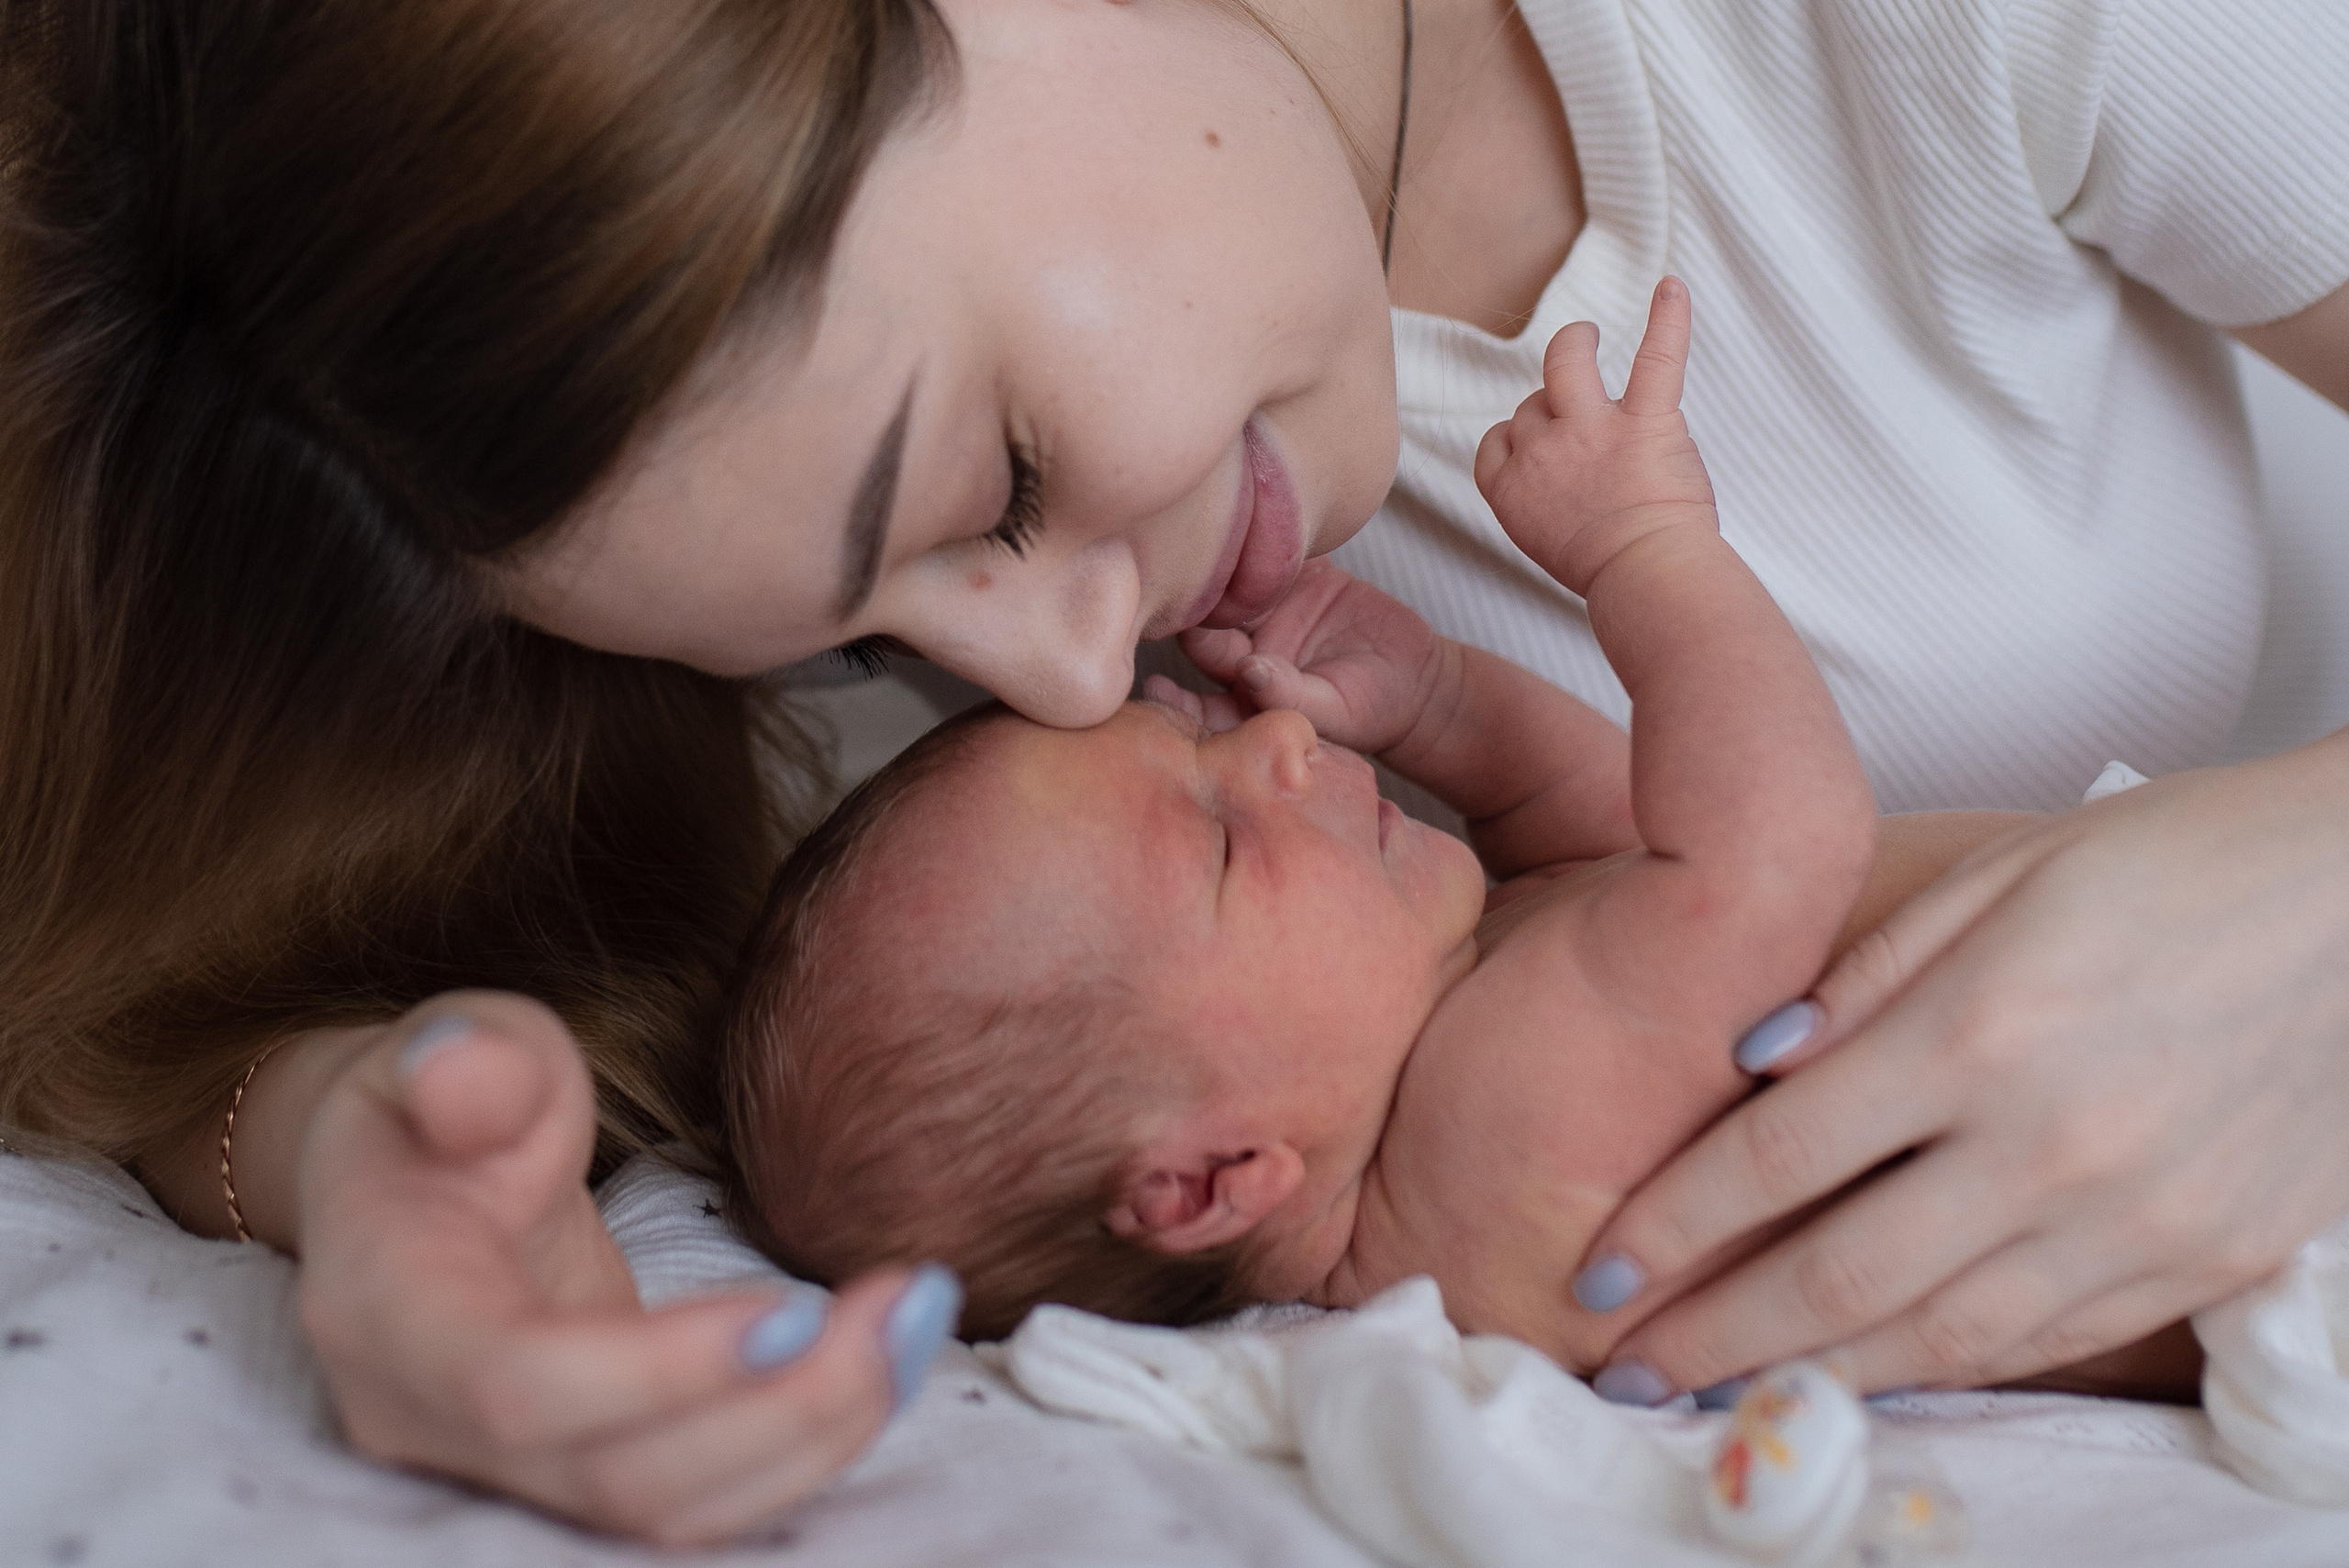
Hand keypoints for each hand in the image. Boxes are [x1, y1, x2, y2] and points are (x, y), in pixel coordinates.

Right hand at [294, 994, 941, 1543]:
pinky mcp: (583, 1473)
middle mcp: (432, 1421)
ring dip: (818, 1430)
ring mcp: (506, 1468)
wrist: (417, 1185)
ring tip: (918, 1319)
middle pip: (619, 1477)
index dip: (656, 1372)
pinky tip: (887, 1358)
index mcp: (388, 1311)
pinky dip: (808, 1441)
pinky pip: (702, 1497)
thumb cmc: (446, 1105)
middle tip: (908, 1301)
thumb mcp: (460, 1045)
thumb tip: (460, 1076)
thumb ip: (470, 1059)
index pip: (518, 1386)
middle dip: (784, 1405)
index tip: (791, 1310)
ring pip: (671, 1509)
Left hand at [1166, 558, 1453, 755]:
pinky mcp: (1301, 578)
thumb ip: (1289, 696)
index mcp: (1243, 691)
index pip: (1198, 692)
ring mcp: (1270, 610)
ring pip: (1235, 585)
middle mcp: (1245, 649)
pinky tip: (1257, 518)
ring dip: (1223, 567)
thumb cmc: (1371, 712)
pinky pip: (1279, 553)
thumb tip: (1249, 673)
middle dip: (1194, 614)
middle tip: (1185, 600)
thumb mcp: (1334, 712)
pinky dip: (1270, 537)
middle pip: (1206, 628)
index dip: (1173, 692)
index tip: (1155, 685)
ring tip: (1210, 547)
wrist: (1416, 682)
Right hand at [1473, 277, 1716, 595]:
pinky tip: (1671, 288)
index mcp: (1511, 491)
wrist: (1647, 578)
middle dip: (1549, 408)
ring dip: (1574, 343)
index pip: (1496, 442)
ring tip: (1588, 337)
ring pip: (1566, 360)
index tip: (1537, 446)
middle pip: (1531, 407)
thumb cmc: (1607, 573)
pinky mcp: (1646, 420)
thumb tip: (1563, 483)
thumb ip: (1543, 501)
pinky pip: (1656, 357)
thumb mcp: (1544, 543)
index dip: (1516, 438)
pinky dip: (1668, 319)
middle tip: (1578, 419)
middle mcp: (1543, 452)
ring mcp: (1592, 430)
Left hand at [1570, 737, 2348, 1398]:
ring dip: (1813, 1378)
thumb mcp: (1992, 878)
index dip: (1671, 1226)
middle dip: (1714, 1335)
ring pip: (1940, 1340)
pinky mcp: (2205, 1260)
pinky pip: (2045, 1342)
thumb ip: (1860, 977)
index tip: (1597, 1269)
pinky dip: (1942, 1371)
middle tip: (1625, 1369)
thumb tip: (1746, 1063)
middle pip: (1841, 1279)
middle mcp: (2054, 1143)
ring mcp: (2138, 1217)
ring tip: (1720, 1395)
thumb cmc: (2164, 866)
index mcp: (1983, 1028)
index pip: (1780, 1160)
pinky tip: (1867, 1378)